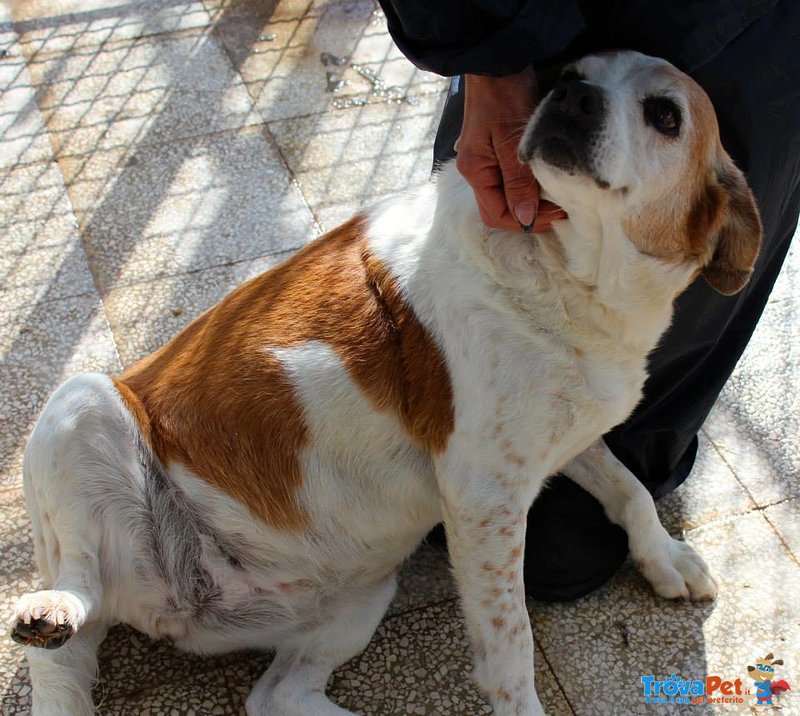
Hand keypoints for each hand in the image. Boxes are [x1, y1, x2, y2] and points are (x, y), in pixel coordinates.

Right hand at [456, 67, 566, 232]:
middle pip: (498, 208)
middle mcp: (475, 169)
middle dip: (527, 214)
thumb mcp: (513, 143)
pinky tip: (542, 179)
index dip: (524, 221)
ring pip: (503, 195)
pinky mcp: (492, 148)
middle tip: (559, 207)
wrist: (498, 61)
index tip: (554, 213)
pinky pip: (506, 178)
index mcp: (475, 171)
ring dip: (528, 200)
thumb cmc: (504, 96)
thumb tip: (523, 218)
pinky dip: (525, 185)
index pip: (496, 215)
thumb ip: (517, 183)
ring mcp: (482, 159)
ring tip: (554, 195)